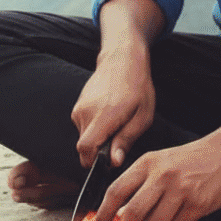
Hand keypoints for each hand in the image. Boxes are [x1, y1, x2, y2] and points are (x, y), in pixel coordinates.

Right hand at [70, 44, 154, 168]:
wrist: (122, 59)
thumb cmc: (137, 86)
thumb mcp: (142, 116)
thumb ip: (126, 140)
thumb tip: (114, 161)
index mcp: (104, 115)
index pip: (85, 149)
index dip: (94, 161)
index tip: (108, 160)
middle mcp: (86, 112)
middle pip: (84, 147)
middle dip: (99, 150)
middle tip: (118, 138)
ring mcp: (79, 108)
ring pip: (84, 137)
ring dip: (98, 138)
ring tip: (115, 123)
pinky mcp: (77, 105)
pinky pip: (83, 126)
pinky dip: (95, 128)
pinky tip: (108, 115)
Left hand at [93, 133, 220, 220]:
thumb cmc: (191, 159)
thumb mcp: (161, 162)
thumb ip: (140, 183)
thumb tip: (119, 212)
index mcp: (148, 162)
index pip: (116, 189)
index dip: (103, 212)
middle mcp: (161, 175)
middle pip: (132, 211)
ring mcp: (180, 190)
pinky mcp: (198, 204)